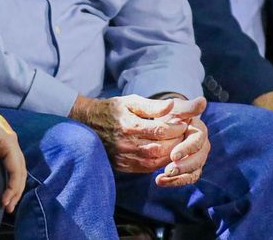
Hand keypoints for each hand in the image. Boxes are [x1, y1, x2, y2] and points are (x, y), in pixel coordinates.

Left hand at [0, 85, 24, 212]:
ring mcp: (5, 138)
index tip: (5, 204)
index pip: (17, 169)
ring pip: (15, 164)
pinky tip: (2, 181)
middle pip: (20, 168)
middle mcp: (10, 139)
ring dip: (13, 182)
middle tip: (8, 208)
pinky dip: (8, 173)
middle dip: (16, 189)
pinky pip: (8, 160)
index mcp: (8, 140)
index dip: (13, 188)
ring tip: (7, 199)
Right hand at [69, 94, 193, 173]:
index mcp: (130, 125)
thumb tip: (173, 105)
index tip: (184, 122)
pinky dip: (160, 163)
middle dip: (177, 142)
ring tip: (177, 144)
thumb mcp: (131, 102)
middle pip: (162, 148)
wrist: (88, 122)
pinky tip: (164, 154)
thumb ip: (153, 105)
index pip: (162, 130)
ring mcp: (125, 157)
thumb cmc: (113, 109)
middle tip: (184, 135)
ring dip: (171, 154)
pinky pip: (147, 169)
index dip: (177, 127)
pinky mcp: (123, 165)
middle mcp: (128, 144)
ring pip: (156, 161)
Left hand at [155, 113, 209, 187]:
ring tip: (161, 179)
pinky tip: (159, 182)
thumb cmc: (171, 114)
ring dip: (178, 177)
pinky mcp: (189, 168)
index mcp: (200, 131)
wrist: (165, 122)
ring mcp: (196, 159)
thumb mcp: (176, 108)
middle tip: (168, 170)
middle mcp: (201, 147)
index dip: (187, 148)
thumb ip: (188, 107)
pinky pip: (185, 178)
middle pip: (198, 160)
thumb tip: (202, 100)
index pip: (197, 142)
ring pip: (193, 172)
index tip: (173, 155)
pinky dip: (174, 181)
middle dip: (184, 166)